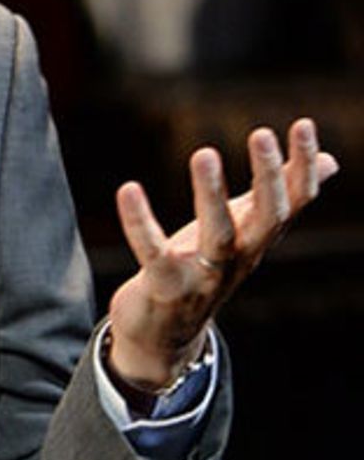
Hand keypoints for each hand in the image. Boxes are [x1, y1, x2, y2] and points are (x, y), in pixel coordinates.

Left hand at [106, 118, 337, 391]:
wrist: (164, 335)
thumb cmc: (207, 268)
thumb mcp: (246, 228)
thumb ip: (281, 194)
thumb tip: (331, 161)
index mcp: (257, 237)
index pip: (295, 203)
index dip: (303, 167)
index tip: (304, 124)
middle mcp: (239, 257)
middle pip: (267, 219)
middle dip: (269, 178)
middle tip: (261, 133)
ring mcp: (204, 276)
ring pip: (217, 237)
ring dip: (212, 196)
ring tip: (204, 152)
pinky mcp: (164, 287)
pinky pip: (153, 254)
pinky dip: (141, 224)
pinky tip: (128, 189)